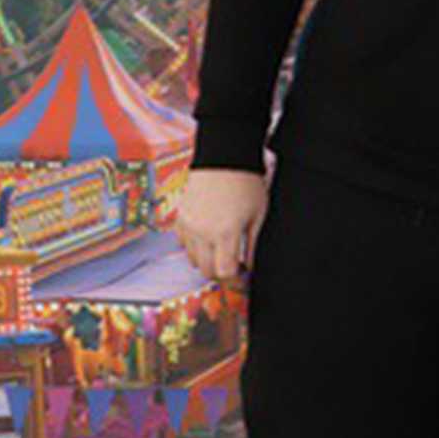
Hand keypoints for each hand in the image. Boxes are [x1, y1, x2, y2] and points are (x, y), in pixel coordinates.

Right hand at [176, 169, 268, 286]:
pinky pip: (183, 244)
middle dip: (222, 273)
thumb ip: (253, 246)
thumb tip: (250, 269)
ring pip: (193, 260)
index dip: (235, 280)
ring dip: (208, 261)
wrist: (224, 157)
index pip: (224, 273)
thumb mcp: (258, 216)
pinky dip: (195, 247)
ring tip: (223, 250)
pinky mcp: (179, 218)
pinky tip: (209, 238)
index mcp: (225, 233)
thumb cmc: (247, 184)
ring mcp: (188, 226)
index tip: (243, 276)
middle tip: (236, 266)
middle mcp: (202, 233)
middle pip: (207, 271)